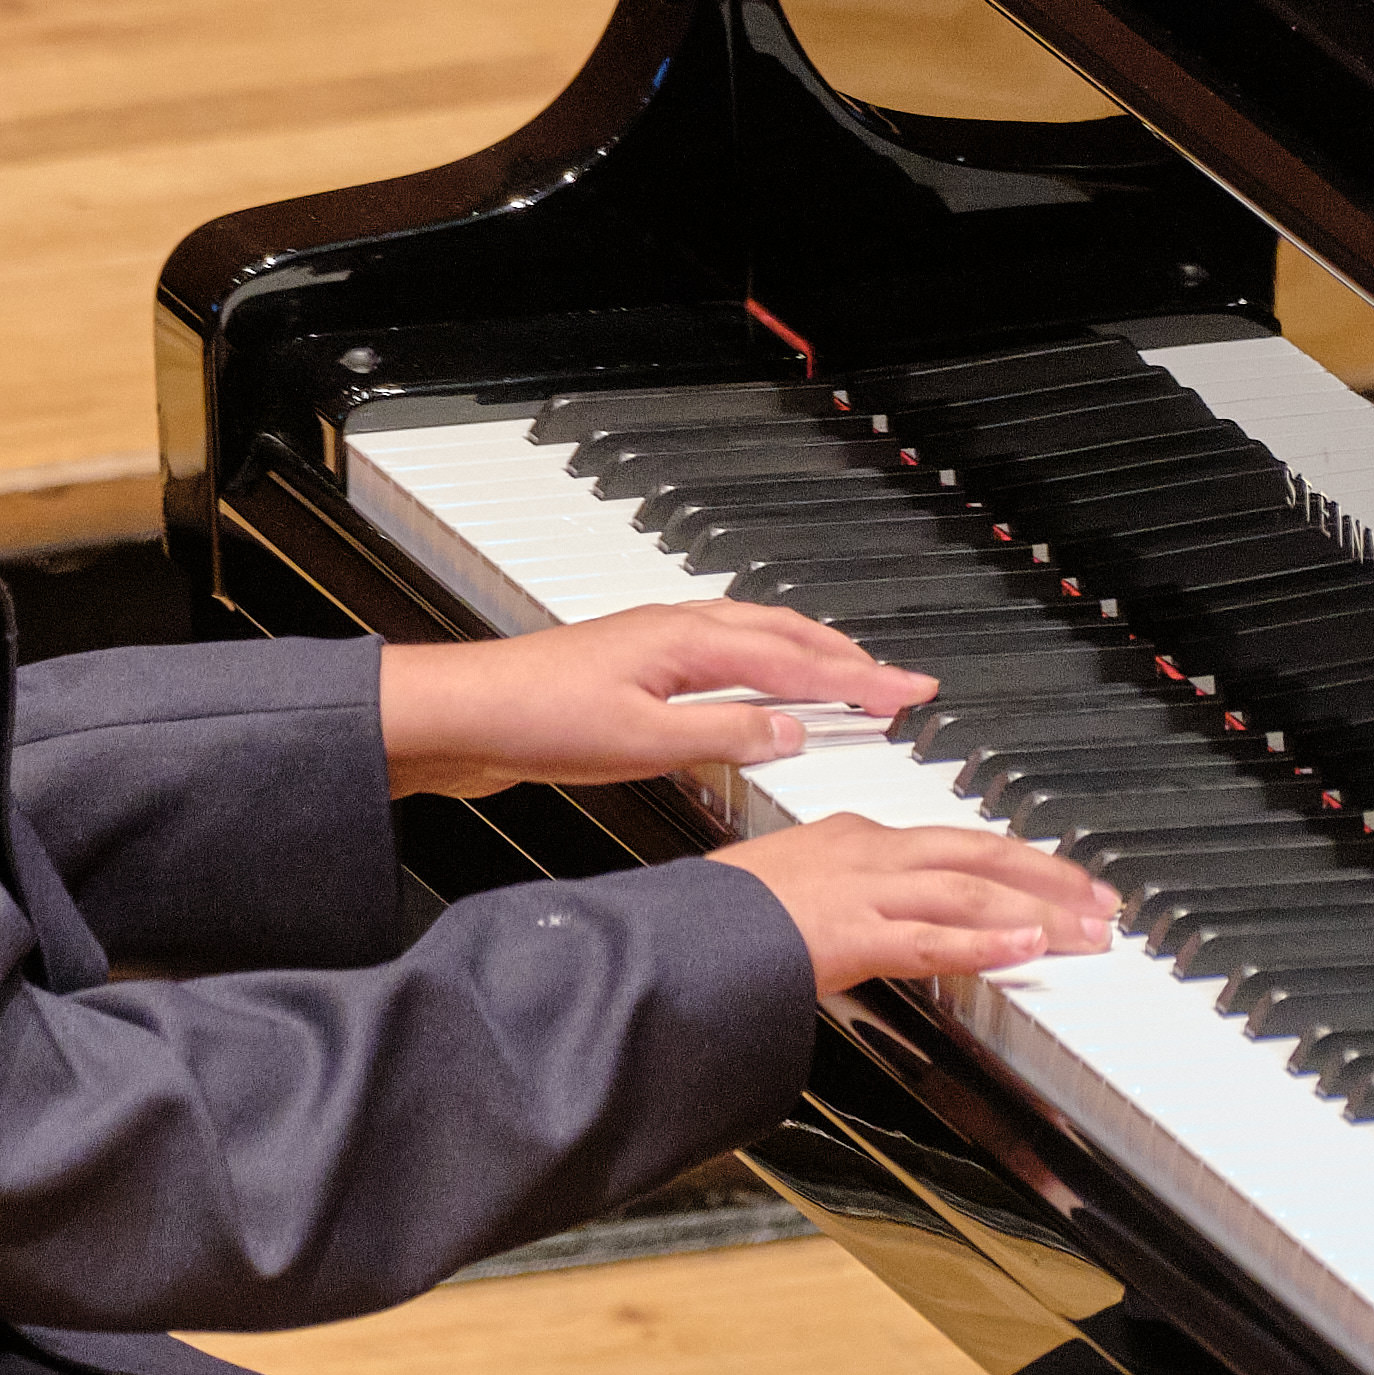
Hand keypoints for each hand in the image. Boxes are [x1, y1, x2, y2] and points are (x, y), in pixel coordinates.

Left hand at [377, 606, 931, 799]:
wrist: (462, 714)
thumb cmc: (534, 716)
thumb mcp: (643, 742)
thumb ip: (723, 735)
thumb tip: (789, 731)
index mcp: (689, 641)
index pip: (798, 660)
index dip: (862, 679)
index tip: (911, 693)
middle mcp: (678, 632)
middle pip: (787, 635)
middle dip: (852, 659)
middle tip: (902, 684)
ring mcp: (658, 646)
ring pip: (758, 640)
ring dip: (812, 657)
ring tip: (852, 679)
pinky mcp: (638, 670)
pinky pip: (727, 659)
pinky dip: (768, 669)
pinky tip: (765, 694)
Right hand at [714, 818, 1123, 995]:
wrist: (664, 935)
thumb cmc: (708, 920)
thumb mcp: (781, 897)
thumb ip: (836, 909)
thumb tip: (867, 930)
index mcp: (848, 839)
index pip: (951, 843)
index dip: (1014, 861)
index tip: (1056, 879)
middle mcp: (863, 852)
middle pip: (976, 854)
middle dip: (1047, 877)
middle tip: (1102, 900)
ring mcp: (857, 891)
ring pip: (967, 892)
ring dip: (1037, 910)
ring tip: (1088, 930)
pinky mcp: (848, 934)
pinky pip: (930, 938)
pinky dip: (985, 941)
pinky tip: (1028, 948)